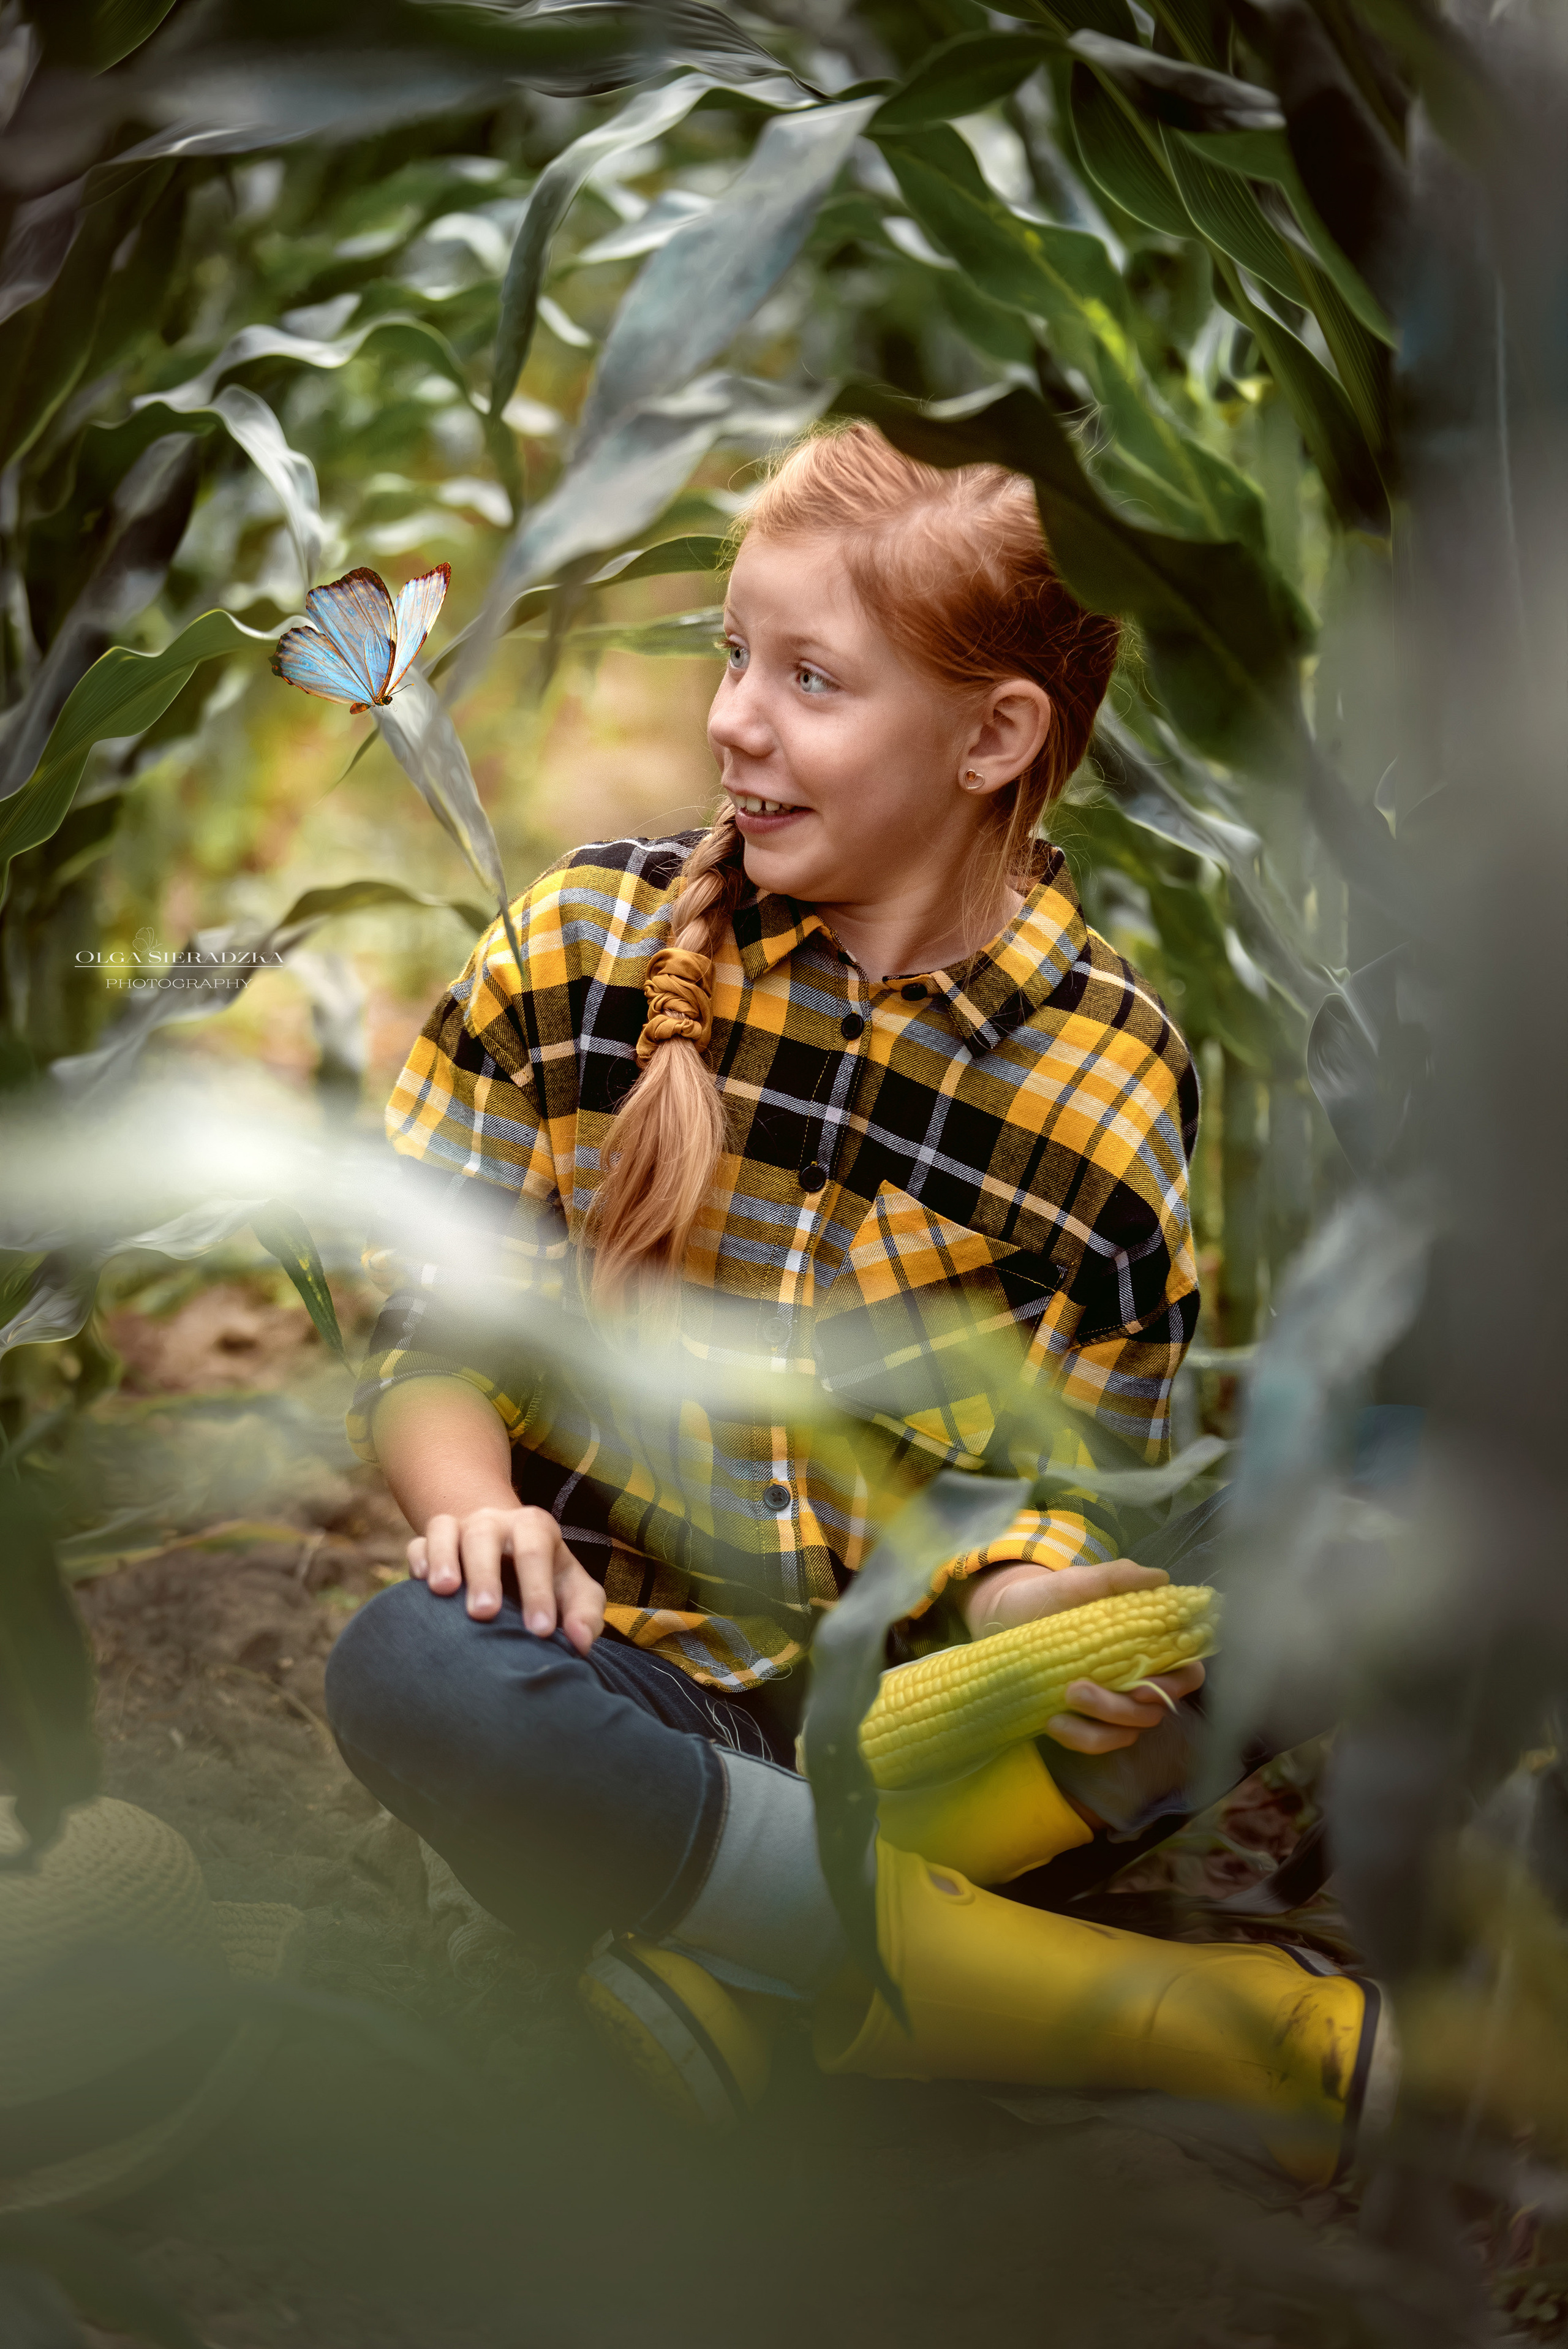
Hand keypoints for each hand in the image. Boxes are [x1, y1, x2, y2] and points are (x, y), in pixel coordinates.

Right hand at [408, 1503, 604, 1652]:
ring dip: (443, 1558)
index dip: (539, 1591)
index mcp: (535, 1528)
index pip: (536, 1552)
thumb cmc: (546, 1579)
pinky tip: (419, 1585)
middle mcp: (495, 1522)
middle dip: (485, 1574)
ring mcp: (460, 1528)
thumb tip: (580, 1643)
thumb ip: (585, 1614)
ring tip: (444, 1591)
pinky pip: (418, 1543)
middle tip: (485, 1613)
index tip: (539, 1632)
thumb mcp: (575, 1591)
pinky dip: (418, 1559)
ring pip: (445, 1530)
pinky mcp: (431, 1542)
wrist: (507, 1551)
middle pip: (486, 1536)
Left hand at [958, 1557, 1205, 1755]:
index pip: (1185, 1671)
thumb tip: (1160, 1578)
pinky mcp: (1084, 1720)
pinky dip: (1080, 1737)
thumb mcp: (1075, 1583)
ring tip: (1064, 1696)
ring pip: (1128, 1730)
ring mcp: (1110, 1703)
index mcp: (1144, 1644)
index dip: (1177, 1683)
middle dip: (1123, 1707)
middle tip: (1079, 1689)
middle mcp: (1134, 1678)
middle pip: (1153, 1709)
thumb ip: (1115, 1579)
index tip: (1144, 1684)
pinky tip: (1053, 1722)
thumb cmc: (1046, 1596)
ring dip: (1101, 1721)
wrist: (1001, 1615)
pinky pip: (1096, 1741)